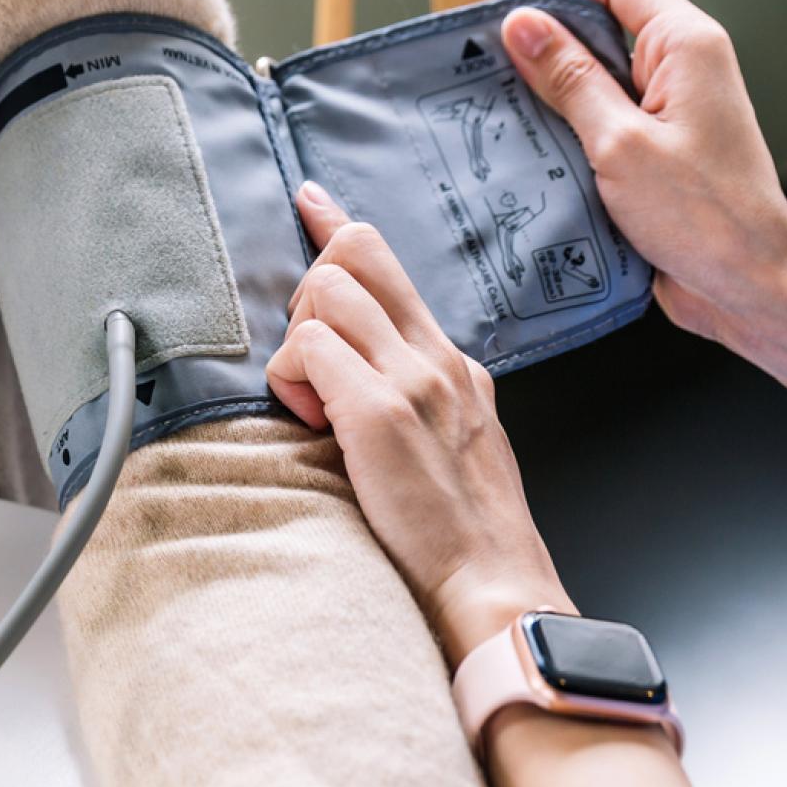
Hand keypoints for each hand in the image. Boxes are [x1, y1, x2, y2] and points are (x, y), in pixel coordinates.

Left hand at [265, 182, 571, 666]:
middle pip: (354, 251)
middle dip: (308, 289)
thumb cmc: (465, 533)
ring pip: (326, 288)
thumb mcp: (453, 443)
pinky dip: (292, 379)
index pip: (389, 265)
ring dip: (297, 340)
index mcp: (453, 363)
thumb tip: (356, 376)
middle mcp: (438, 356)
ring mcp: (413, 378)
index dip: (336, 225)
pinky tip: (314, 426)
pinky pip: (308, 348)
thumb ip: (414, 397)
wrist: (494, 586)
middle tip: (308, 362)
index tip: (308, 200)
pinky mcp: (380, 411)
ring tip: (315, 407)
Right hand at [500, 0, 786, 342]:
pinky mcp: (658, 147)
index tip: (533, 55)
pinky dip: (574, 141)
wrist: (751, 285)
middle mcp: (681, 66)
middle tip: (520, 106)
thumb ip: (568, 79)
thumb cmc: (703, 217)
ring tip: (536, 147)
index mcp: (685, 44)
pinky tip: (555, 173)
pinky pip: (603, 123)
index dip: (565, 3)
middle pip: (597, 28)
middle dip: (551, 62)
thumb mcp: (618, 142)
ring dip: (559, 109)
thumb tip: (522, 25)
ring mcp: (671, 108)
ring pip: (594, 81)